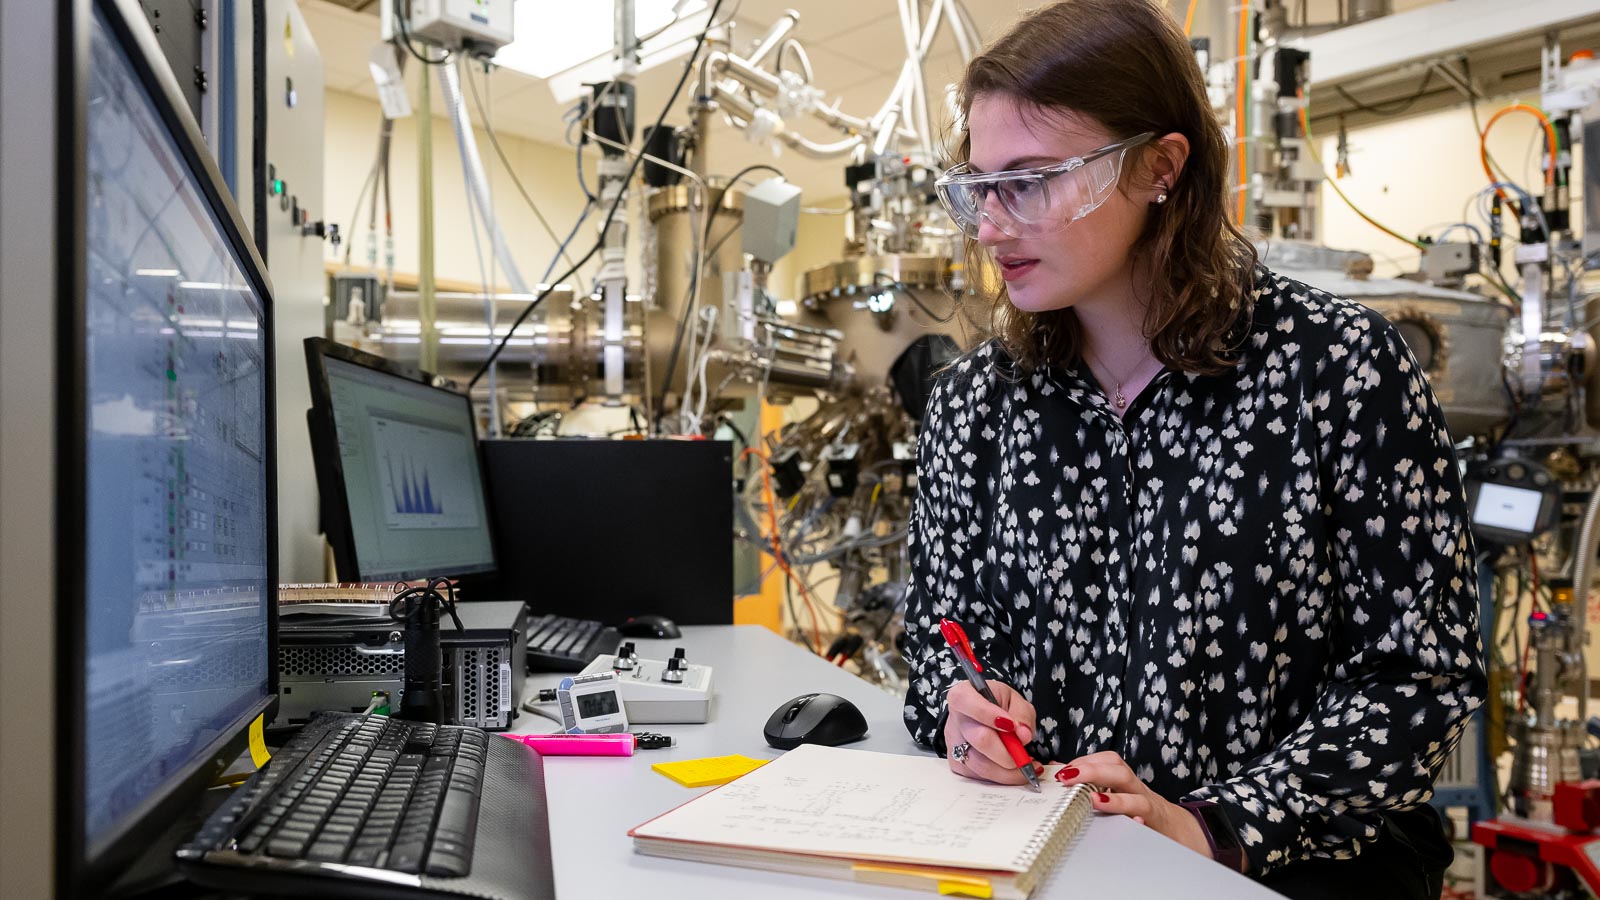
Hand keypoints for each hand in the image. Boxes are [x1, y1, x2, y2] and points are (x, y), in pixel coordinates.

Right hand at [943, 680, 1042, 785]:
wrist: (983, 716)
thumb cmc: (998, 705)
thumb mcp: (1014, 699)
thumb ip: (1021, 714)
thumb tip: (1023, 735)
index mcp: (963, 695)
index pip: (966, 702)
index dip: (988, 714)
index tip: (1012, 726)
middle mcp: (955, 720)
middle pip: (980, 740)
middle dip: (1008, 752)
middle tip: (1025, 756)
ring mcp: (954, 745)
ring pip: (981, 765)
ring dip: (1008, 770)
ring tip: (1026, 764)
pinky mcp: (958, 765)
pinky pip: (981, 777)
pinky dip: (1003, 777)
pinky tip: (1014, 770)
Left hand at [1056, 751, 1231, 866]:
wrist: (1179, 832)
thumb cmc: (1139, 814)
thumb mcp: (1116, 799)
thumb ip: (1091, 787)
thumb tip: (1059, 773)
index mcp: (1124, 781)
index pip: (1107, 761)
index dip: (1084, 762)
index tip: (1062, 770)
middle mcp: (1135, 787)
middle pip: (1117, 769)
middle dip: (1090, 770)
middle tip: (1066, 777)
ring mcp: (1147, 803)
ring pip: (1131, 788)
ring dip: (1110, 792)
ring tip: (1089, 798)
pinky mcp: (1155, 820)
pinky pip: (1144, 813)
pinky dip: (1129, 812)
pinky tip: (1120, 816)